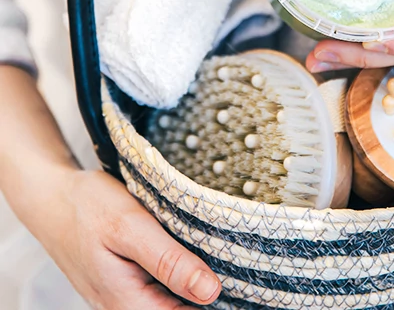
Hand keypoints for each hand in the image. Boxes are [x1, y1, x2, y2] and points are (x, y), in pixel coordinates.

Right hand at [24, 168, 221, 308]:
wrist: (52, 197)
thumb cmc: (87, 208)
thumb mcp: (131, 227)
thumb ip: (169, 262)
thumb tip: (210, 292)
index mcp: (127, 304)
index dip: (216, 300)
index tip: (239, 277)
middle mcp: (124, 308)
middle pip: (179, 309)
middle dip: (206, 288)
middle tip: (228, 255)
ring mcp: (123, 298)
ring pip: (171, 299)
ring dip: (193, 277)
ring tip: (213, 249)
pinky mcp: (125, 283)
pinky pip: (160, 287)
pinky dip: (178, 270)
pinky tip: (190, 248)